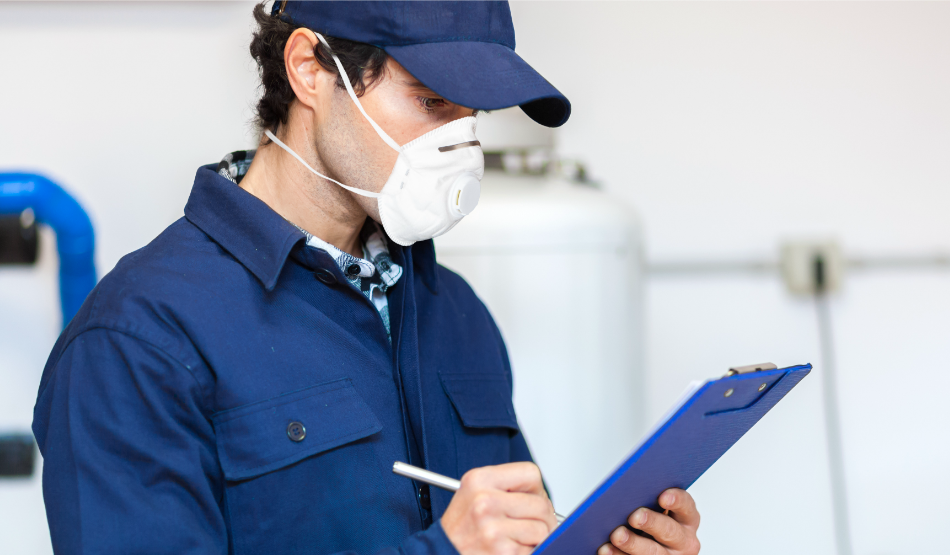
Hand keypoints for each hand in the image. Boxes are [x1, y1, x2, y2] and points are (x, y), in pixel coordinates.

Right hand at [441, 462, 557, 554]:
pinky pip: (535, 549)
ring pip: (542, 529)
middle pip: (541, 504)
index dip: (536, 489)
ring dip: (536, 538)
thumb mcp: (474, 493)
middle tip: (530, 524)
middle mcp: (485, 502)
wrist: (440, 553)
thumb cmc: (460, 527)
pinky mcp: (501, 551)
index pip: (531, 473)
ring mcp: (493, 529)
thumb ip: (506, 487)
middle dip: (543, 518)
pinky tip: (510, 549)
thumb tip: (543, 496)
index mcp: (479, 480)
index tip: (532, 499)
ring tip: (517, 538)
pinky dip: (528, 552)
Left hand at [598, 489, 700, 554]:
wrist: (646, 545)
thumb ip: (648, 499)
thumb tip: (628, 488)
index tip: (662, 497)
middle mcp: (684, 540)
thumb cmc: (650, 520)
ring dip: (633, 543)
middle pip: (669, 531)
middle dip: (651, 522)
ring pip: (653, 552)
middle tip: (634, 516)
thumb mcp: (656, 509)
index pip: (686, 506)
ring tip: (617, 535)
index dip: (676, 500)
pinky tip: (606, 549)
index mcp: (687, 519)